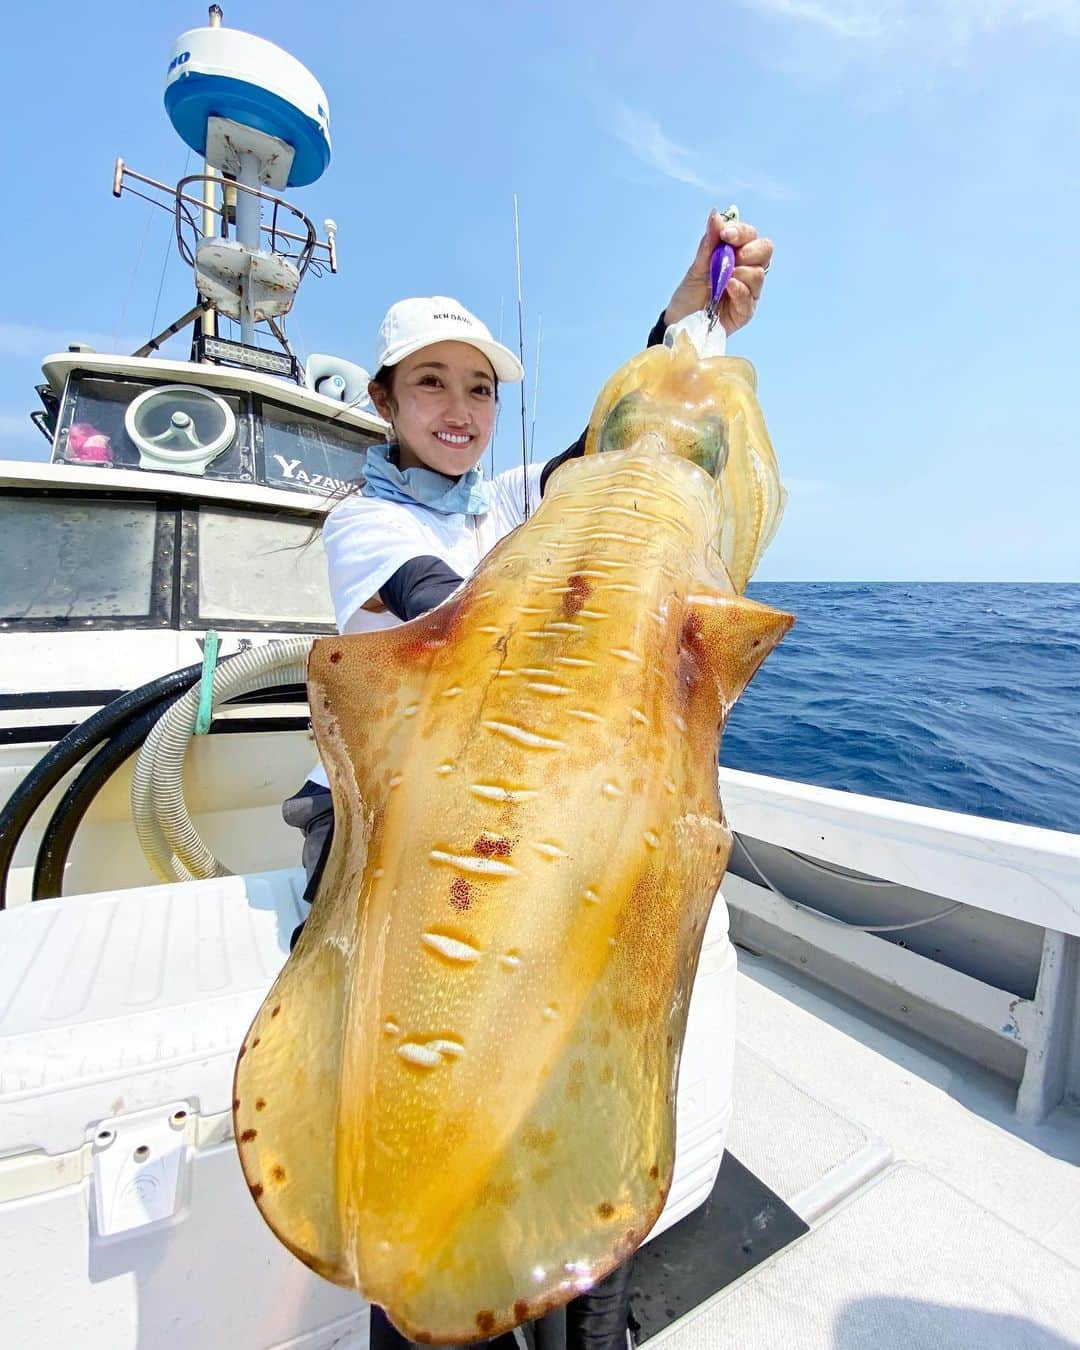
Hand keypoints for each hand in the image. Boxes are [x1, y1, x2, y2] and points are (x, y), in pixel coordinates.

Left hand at [663, 210, 773, 334]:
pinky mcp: (746, 311)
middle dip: (746, 251)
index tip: (725, 235)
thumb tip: (716, 215)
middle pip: (765, 250)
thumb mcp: (697, 266)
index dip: (741, 232)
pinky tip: (727, 288)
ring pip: (759, 273)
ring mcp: (749, 291)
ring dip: (739, 272)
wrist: (680, 320)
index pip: (751, 235)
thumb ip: (709, 243)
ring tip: (722, 280)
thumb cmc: (689, 293)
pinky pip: (750, 297)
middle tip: (728, 260)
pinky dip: (739, 289)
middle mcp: (747, 270)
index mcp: (737, 254)